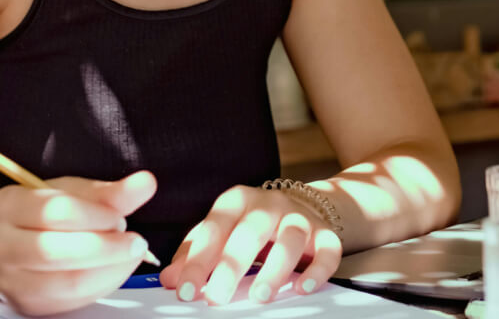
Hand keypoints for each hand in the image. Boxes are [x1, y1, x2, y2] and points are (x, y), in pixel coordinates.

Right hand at [0, 170, 156, 315]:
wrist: (5, 246)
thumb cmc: (39, 214)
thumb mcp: (70, 193)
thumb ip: (108, 192)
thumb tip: (144, 184)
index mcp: (8, 205)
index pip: (53, 212)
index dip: (95, 216)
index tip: (122, 216)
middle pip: (53, 251)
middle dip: (104, 249)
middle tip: (136, 243)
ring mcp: (10, 280)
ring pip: (65, 283)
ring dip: (108, 270)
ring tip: (128, 255)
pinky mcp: (27, 305)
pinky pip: (71, 302)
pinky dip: (102, 286)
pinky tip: (115, 270)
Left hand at [159, 184, 341, 305]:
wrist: (300, 205)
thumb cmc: (250, 224)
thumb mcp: (220, 231)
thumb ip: (194, 253)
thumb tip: (170, 279)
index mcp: (237, 201)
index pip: (213, 229)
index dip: (198, 261)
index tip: (186, 290)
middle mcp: (269, 204)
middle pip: (249, 232)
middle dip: (232, 266)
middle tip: (218, 297)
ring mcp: (299, 217)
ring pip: (291, 238)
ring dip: (276, 268)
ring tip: (260, 295)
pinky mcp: (325, 233)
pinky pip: (327, 249)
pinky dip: (318, 269)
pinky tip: (303, 287)